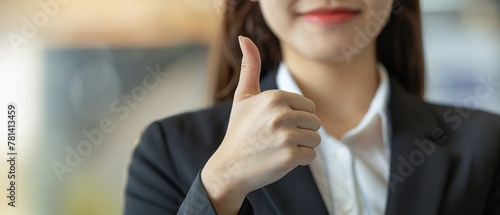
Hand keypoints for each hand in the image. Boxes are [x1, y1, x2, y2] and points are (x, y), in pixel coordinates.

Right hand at [201, 36, 320, 214]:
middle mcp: (280, 114)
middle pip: (316, 122)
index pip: (309, 106)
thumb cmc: (240, 131)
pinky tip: (279, 160)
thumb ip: (249, 67)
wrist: (229, 167)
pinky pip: (311, 155)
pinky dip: (299, 161)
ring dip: (302, 147)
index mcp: (274, 97)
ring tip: (279, 148)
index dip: (296, 118)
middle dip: (301, 132)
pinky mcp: (290, 156)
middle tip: (277, 139)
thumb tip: (244, 38)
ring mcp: (285, 136)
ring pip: (316, 139)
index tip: (275, 125)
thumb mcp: (243, 97)